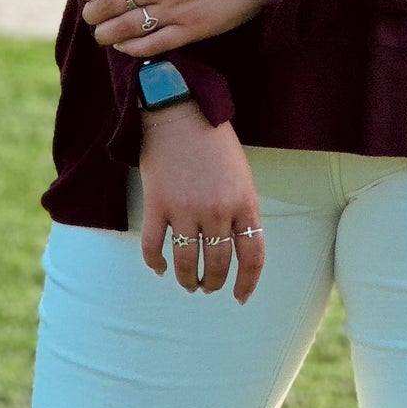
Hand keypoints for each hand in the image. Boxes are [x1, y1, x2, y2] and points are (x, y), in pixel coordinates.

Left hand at [77, 0, 304, 57]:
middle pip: (111, 3)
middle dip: (93, 12)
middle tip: (90, 16)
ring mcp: (174, 9)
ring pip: (126, 27)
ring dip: (106, 34)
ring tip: (101, 34)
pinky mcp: (191, 30)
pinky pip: (152, 44)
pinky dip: (132, 48)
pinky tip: (124, 47)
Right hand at [138, 101, 264, 303]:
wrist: (181, 111)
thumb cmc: (215, 140)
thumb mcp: (241, 174)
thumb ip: (241, 208)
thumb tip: (237, 245)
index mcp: (244, 201)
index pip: (252, 256)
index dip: (248, 283)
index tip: (240, 297)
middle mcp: (217, 210)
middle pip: (217, 264)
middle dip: (213, 282)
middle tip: (207, 287)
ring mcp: (185, 209)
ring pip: (186, 262)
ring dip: (187, 280)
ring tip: (187, 284)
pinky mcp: (157, 204)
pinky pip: (154, 247)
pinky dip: (156, 263)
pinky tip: (160, 268)